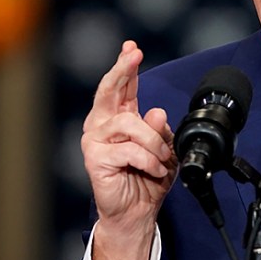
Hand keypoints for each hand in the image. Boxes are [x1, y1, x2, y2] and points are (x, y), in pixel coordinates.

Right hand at [81, 40, 177, 259]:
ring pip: (128, 123)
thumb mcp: (165, 150)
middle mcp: (104, 124)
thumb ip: (161, 130)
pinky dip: (148, 159)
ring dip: (153, 140)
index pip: (122, 86)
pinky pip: (128, 150)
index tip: (132, 47)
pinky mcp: (95, 158)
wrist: (137, 211)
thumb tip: (156, 112)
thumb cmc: (148, 179)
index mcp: (120, 117)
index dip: (126, 65)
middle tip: (133, 55)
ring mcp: (96, 140)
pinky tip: (154, 169)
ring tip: (163, 156)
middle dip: (122, 69)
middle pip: (109, 90)